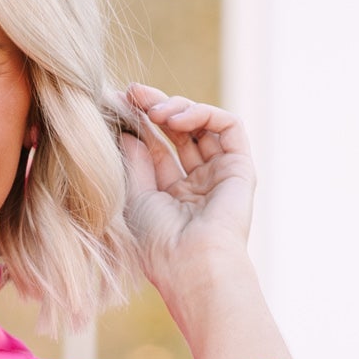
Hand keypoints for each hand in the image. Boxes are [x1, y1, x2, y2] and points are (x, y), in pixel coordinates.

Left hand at [119, 86, 292, 358]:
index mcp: (172, 198)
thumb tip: (127, 130)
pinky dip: (203, 113)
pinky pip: (228, 126)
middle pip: (178, 133)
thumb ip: (134, 162)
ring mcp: (219, 176)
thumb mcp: (136, 198)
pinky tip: (178, 118)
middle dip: (156, 107)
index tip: (118, 101)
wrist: (192, 265)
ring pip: (202, 126)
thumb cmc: (159, 245)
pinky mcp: (240, 168)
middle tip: (134, 93)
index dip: (139, 123)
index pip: (157, 149)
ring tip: (155, 110)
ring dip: (177, 108)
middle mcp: (197, 186)